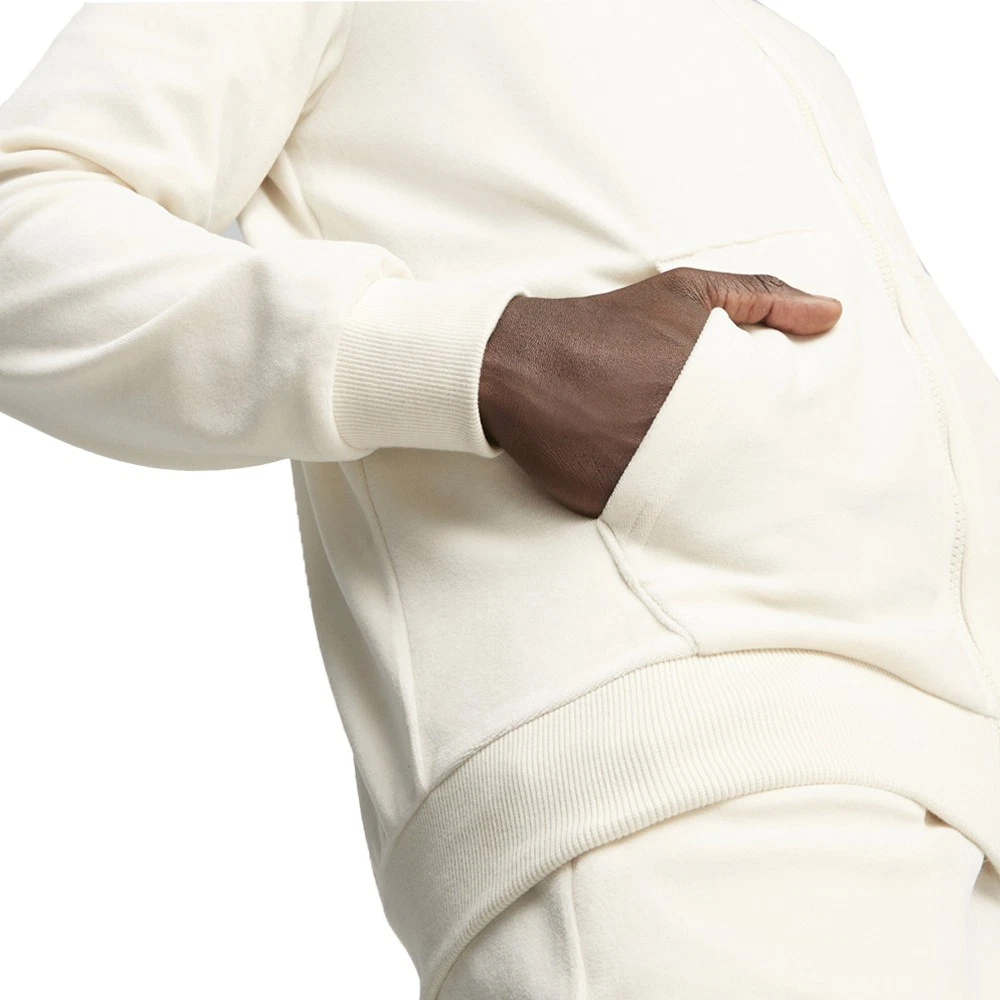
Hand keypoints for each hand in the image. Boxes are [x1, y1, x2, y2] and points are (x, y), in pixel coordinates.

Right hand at [478, 268, 842, 517]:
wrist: (523, 362)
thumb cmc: (608, 323)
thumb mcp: (687, 291)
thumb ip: (763, 296)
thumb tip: (832, 313)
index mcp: (715, 386)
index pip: (777, 426)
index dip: (791, 436)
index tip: (800, 441)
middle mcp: (684, 435)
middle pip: (746, 469)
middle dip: (759, 472)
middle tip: (772, 477)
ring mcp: (644, 473)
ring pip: (704, 500)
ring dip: (716, 496)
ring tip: (723, 488)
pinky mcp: (610, 502)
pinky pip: (653, 518)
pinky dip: (665, 511)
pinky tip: (672, 499)